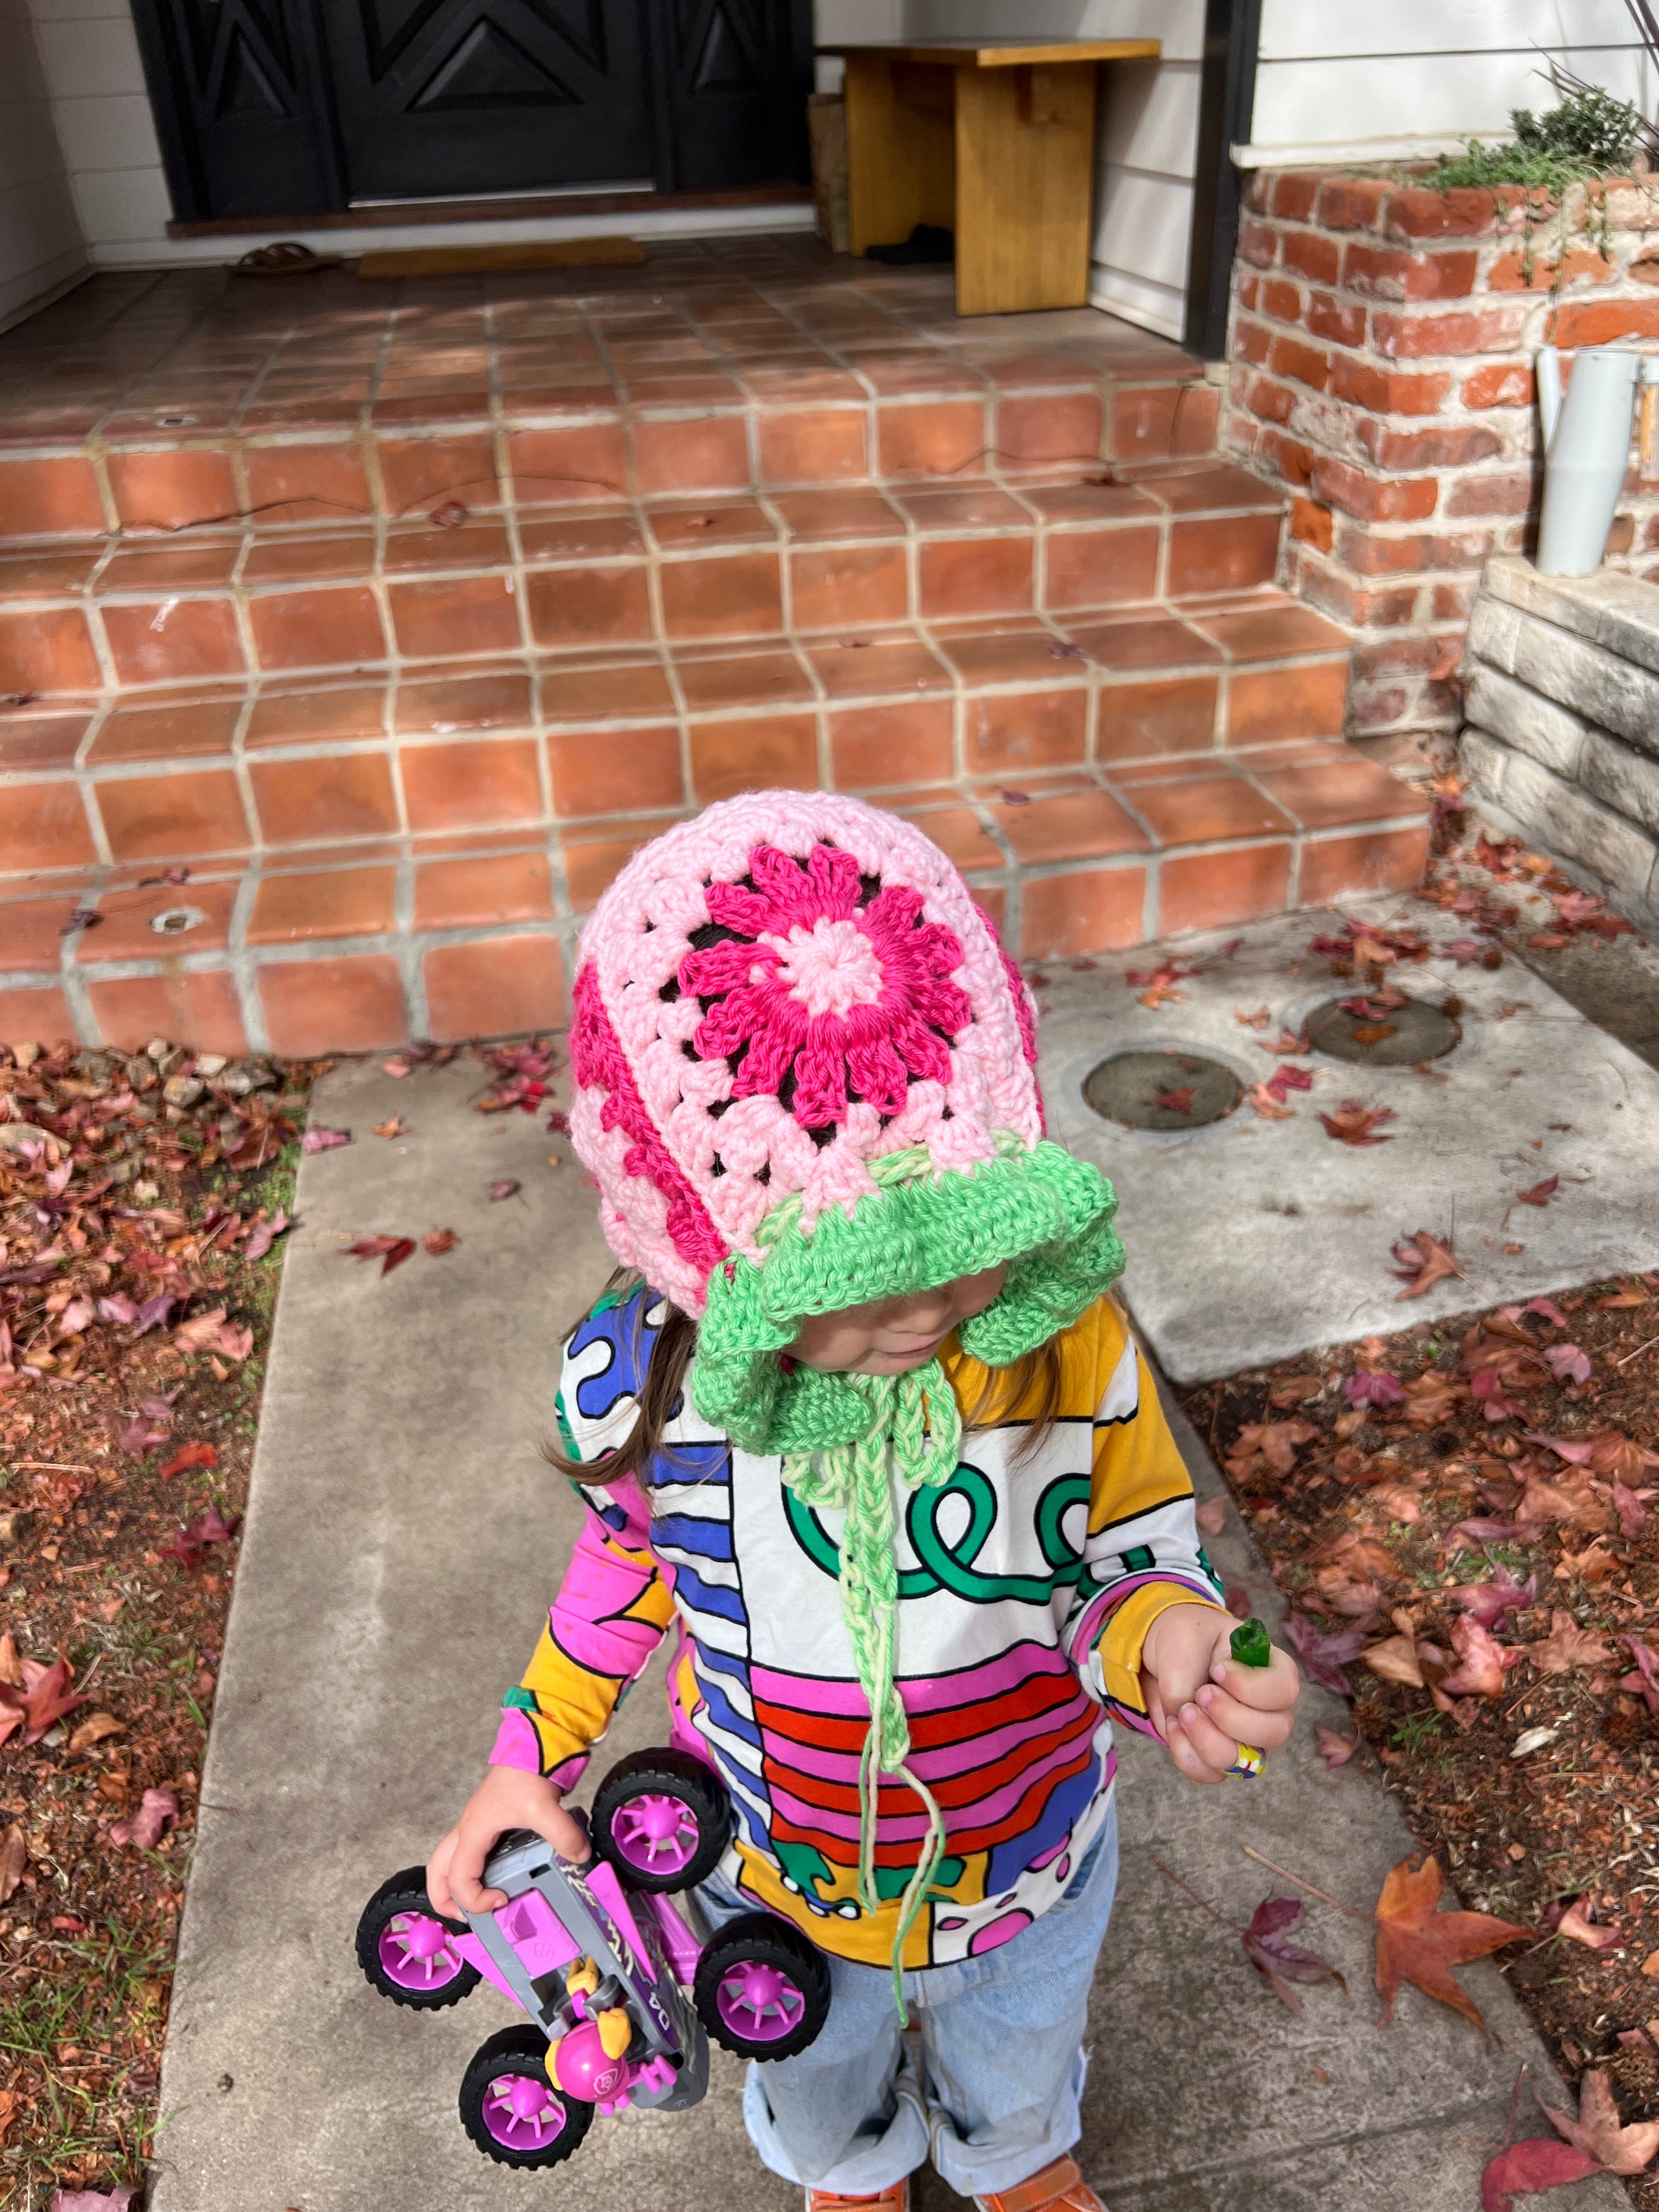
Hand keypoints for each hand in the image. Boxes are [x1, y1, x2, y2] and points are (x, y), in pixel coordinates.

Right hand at [426, 1765, 588, 1918]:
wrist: (533, 1743)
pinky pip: (467, 1852)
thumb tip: (578, 1858)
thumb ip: (563, 1836)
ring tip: (476, 1904)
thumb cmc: (527, 1771)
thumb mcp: (546, 1807)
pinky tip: (496, 1878)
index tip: (502, 1900)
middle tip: (467, 1918)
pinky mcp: (488, 1822)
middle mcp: (468, 1831)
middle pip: (437, 1872)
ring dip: (453, 1886)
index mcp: (473, 1832)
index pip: (458, 1880)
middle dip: (444, 1899)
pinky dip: (470, 1871)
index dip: (475, 1900)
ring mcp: (476, 1826)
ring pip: (447, 1861)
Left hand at [1139, 1603, 1299, 1785]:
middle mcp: (1269, 1710)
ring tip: (1182, 1713)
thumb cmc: (1186, 1639)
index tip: (1217, 1669)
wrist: (1163, 1658)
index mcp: (1274, 1670)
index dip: (1250, 1687)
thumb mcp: (1183, 1636)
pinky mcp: (1219, 1756)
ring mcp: (1247, 1738)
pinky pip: (1211, 1773)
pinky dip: (1187, 1755)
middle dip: (1231, 1718)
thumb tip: (1184, 1712)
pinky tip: (1173, 1727)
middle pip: (1274, 1732)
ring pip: (1242, 1762)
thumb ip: (1185, 1673)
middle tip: (1201, 1695)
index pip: (1284, 1691)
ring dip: (1206, 1740)